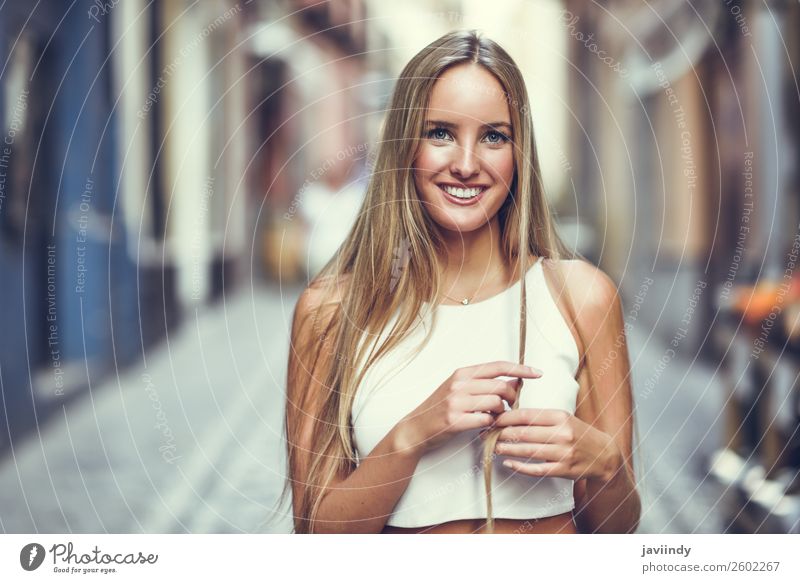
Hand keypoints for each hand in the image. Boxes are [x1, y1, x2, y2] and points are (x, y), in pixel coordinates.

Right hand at [398, 361, 542, 453]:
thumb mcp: (459, 389)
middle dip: (512, 397)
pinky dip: (491, 424)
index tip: (537, 373)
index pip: (498, 366)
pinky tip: (486, 426)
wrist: (415, 428)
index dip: (520, 369)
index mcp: (462, 373)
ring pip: (496, 403)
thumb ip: (484, 383)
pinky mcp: (456, 420)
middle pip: (501, 386)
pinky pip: (486, 420)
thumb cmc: (439, 408)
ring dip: (501, 412)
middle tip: (509, 406)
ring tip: (494, 417)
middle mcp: (459, 384)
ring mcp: (456, 402)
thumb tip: (515, 379)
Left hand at [482, 408, 621, 481]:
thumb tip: (510, 412)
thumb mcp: (563, 417)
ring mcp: (563, 453)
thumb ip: (540, 415)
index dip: (505, 417)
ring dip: (506, 449)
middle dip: (501, 433)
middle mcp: (562, 434)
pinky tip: (508, 463)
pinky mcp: (563, 470)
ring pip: (527, 451)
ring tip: (492, 447)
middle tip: (486, 433)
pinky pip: (536, 469)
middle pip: (523, 433)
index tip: (491, 418)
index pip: (526, 415)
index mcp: (560, 417)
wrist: (604, 455)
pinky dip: (519, 467)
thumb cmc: (578, 433)